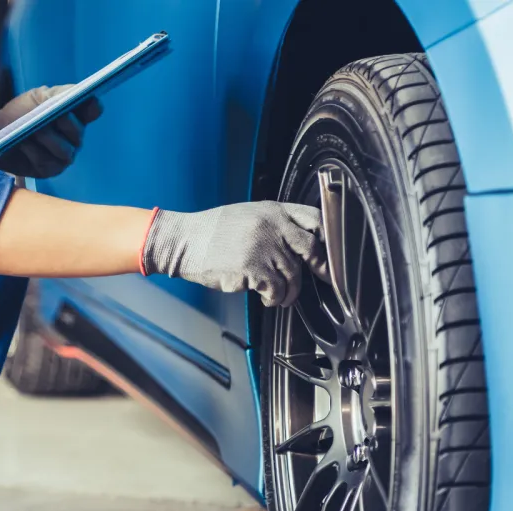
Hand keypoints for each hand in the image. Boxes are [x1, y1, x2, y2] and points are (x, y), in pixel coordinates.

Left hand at [0, 85, 102, 178]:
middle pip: (78, 132)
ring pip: (64, 150)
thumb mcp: (37, 98)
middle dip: (66, 124)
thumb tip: (78, 93)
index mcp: (75, 115)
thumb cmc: (19, 113)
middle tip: (55, 116)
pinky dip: (33, 151)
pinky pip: (46, 161)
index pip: (92, 110)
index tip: (85, 99)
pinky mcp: (48, 170)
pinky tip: (22, 143)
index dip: (92, 106)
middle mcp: (74, 137)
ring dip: (47, 138)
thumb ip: (57, 95)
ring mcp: (63, 156)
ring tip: (32, 130)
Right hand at [141, 201, 329, 306]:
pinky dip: (274, 298)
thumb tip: (299, 244)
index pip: (314, 219)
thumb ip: (274, 224)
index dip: (327, 238)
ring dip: (289, 291)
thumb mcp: (247, 215)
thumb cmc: (211, 232)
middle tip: (322, 278)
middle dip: (320, 268)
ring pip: (293, 275)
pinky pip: (275, 290)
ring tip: (279, 296)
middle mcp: (272, 226)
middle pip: (311, 249)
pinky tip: (266, 299)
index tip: (329, 253)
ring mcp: (263, 247)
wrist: (183, 241)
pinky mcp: (253, 269)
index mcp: (272, 211)